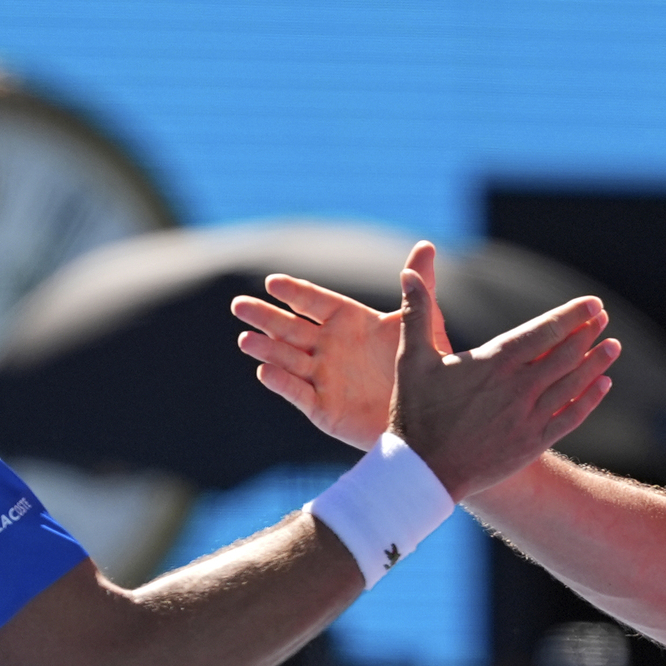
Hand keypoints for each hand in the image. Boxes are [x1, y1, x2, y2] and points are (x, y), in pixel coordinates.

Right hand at [232, 241, 449, 449]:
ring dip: (267, 350)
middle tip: (238, 305)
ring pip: (288, 359)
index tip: (273, 282)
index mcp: (348, 322)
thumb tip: (426, 246)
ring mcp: (323, 377)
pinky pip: (299, 393)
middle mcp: (329, 347)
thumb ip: (419, 287)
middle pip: (290, 328)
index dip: (295, 293)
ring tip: (245, 340)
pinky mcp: (323, 408)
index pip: (315, 302)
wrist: (424, 419)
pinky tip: (265, 372)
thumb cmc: (420, 368)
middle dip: (265, 317)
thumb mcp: (421, 325)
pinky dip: (283, 383)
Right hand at [387, 265, 617, 502]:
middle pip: (566, 353)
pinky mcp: (533, 443)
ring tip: (613, 346)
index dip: (572, 315)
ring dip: (596, 362)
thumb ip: (417, 313)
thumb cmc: (415, 414)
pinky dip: (590, 399)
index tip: (593, 304)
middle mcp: (519, 387)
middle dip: (588, 333)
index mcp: (495, 361)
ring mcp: (530, 416)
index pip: (545, 330)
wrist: (424, 472)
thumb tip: (407, 272)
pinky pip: (571, 417)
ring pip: (573, 383)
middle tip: (604, 318)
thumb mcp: (412, 359)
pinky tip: (603, 385)